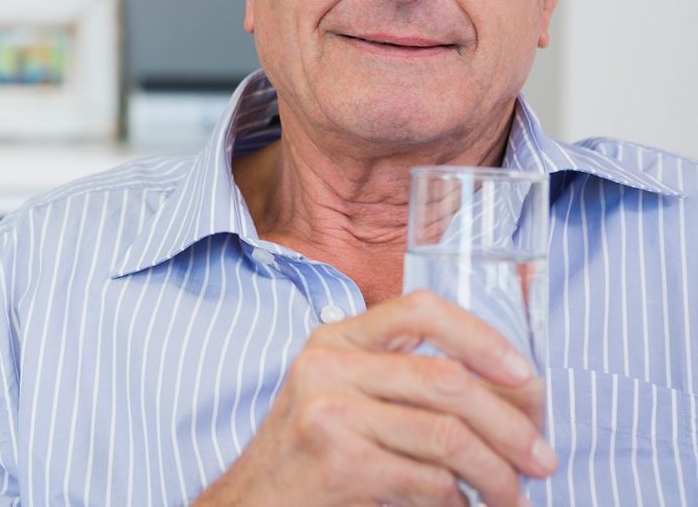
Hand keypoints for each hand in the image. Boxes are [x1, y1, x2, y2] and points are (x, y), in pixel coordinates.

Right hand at [193, 290, 556, 505]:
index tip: (524, 375)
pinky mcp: (339, 462)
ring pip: (448, 435)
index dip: (482, 337)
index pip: (419, 309)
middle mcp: (329, 366)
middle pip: (448, 380)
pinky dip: (460, 501)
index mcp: (336, 340)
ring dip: (497, 474)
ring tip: (512, 496)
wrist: (254, 504)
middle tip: (543, 461)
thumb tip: (514, 397)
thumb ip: (404, 383)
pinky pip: (430, 480)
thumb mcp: (345, 399)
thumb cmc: (311, 456)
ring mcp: (329, 412)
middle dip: (512, 425)